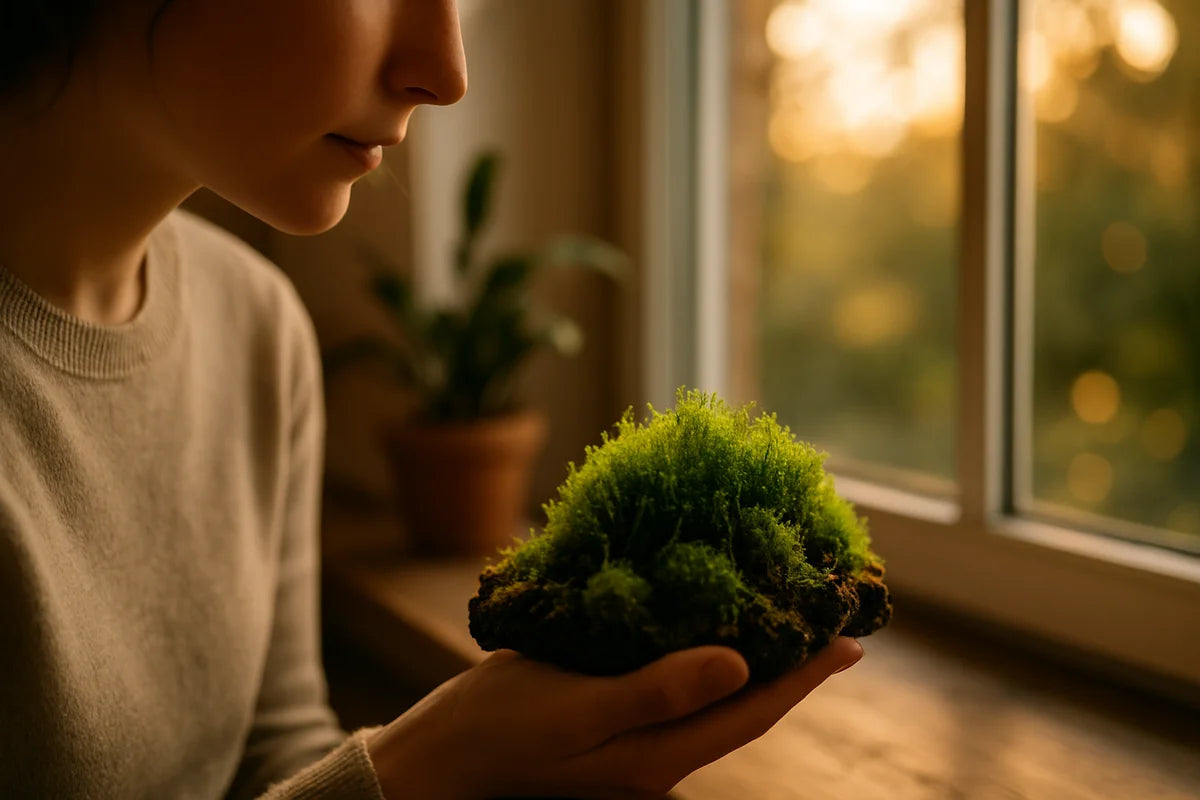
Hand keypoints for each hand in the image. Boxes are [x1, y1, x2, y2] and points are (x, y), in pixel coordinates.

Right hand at [366, 637, 862, 799]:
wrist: (438, 759)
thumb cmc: (499, 731)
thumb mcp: (577, 710)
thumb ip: (656, 690)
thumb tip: (739, 665)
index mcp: (658, 754)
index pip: (754, 713)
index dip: (806, 677)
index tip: (851, 639)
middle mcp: (657, 752)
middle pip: (745, 708)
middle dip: (793, 666)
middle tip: (826, 617)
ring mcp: (634, 739)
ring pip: (714, 696)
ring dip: (755, 656)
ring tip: (782, 614)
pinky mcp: (610, 717)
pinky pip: (676, 685)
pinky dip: (704, 654)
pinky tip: (703, 622)